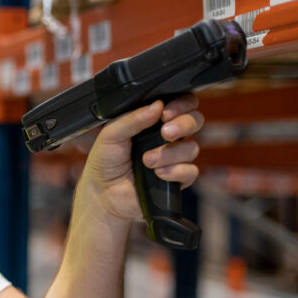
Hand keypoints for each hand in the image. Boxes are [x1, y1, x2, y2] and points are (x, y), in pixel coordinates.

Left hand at [83, 94, 204, 222]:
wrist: (103, 193)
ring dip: (170, 153)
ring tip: (147, 160)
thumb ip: (132, 119)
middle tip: (165, 133)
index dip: (181, 104)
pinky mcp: (178, 178)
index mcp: (153, 120)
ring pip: (191, 147)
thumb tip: (157, 105)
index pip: (180, 104)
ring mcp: (174, 157)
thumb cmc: (105, 161)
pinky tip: (158, 173)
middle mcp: (167, 136)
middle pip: (194, 121)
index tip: (166, 112)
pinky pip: (190, 171)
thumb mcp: (110, 135)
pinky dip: (175, 171)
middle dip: (184, 124)